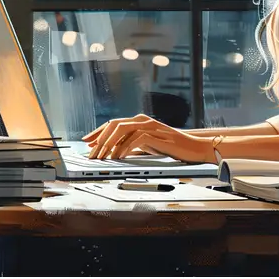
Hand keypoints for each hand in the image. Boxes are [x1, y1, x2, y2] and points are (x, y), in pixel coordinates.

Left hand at [82, 114, 213, 163]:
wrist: (192, 147)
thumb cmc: (170, 148)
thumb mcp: (147, 146)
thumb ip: (132, 145)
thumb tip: (113, 153)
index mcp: (138, 121)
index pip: (112, 124)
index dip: (98, 133)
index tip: (86, 143)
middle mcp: (142, 120)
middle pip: (114, 125)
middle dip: (99, 139)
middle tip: (91, 154)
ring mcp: (149, 125)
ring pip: (122, 130)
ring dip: (109, 144)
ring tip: (101, 158)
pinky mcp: (156, 134)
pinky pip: (135, 139)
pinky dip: (124, 148)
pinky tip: (118, 157)